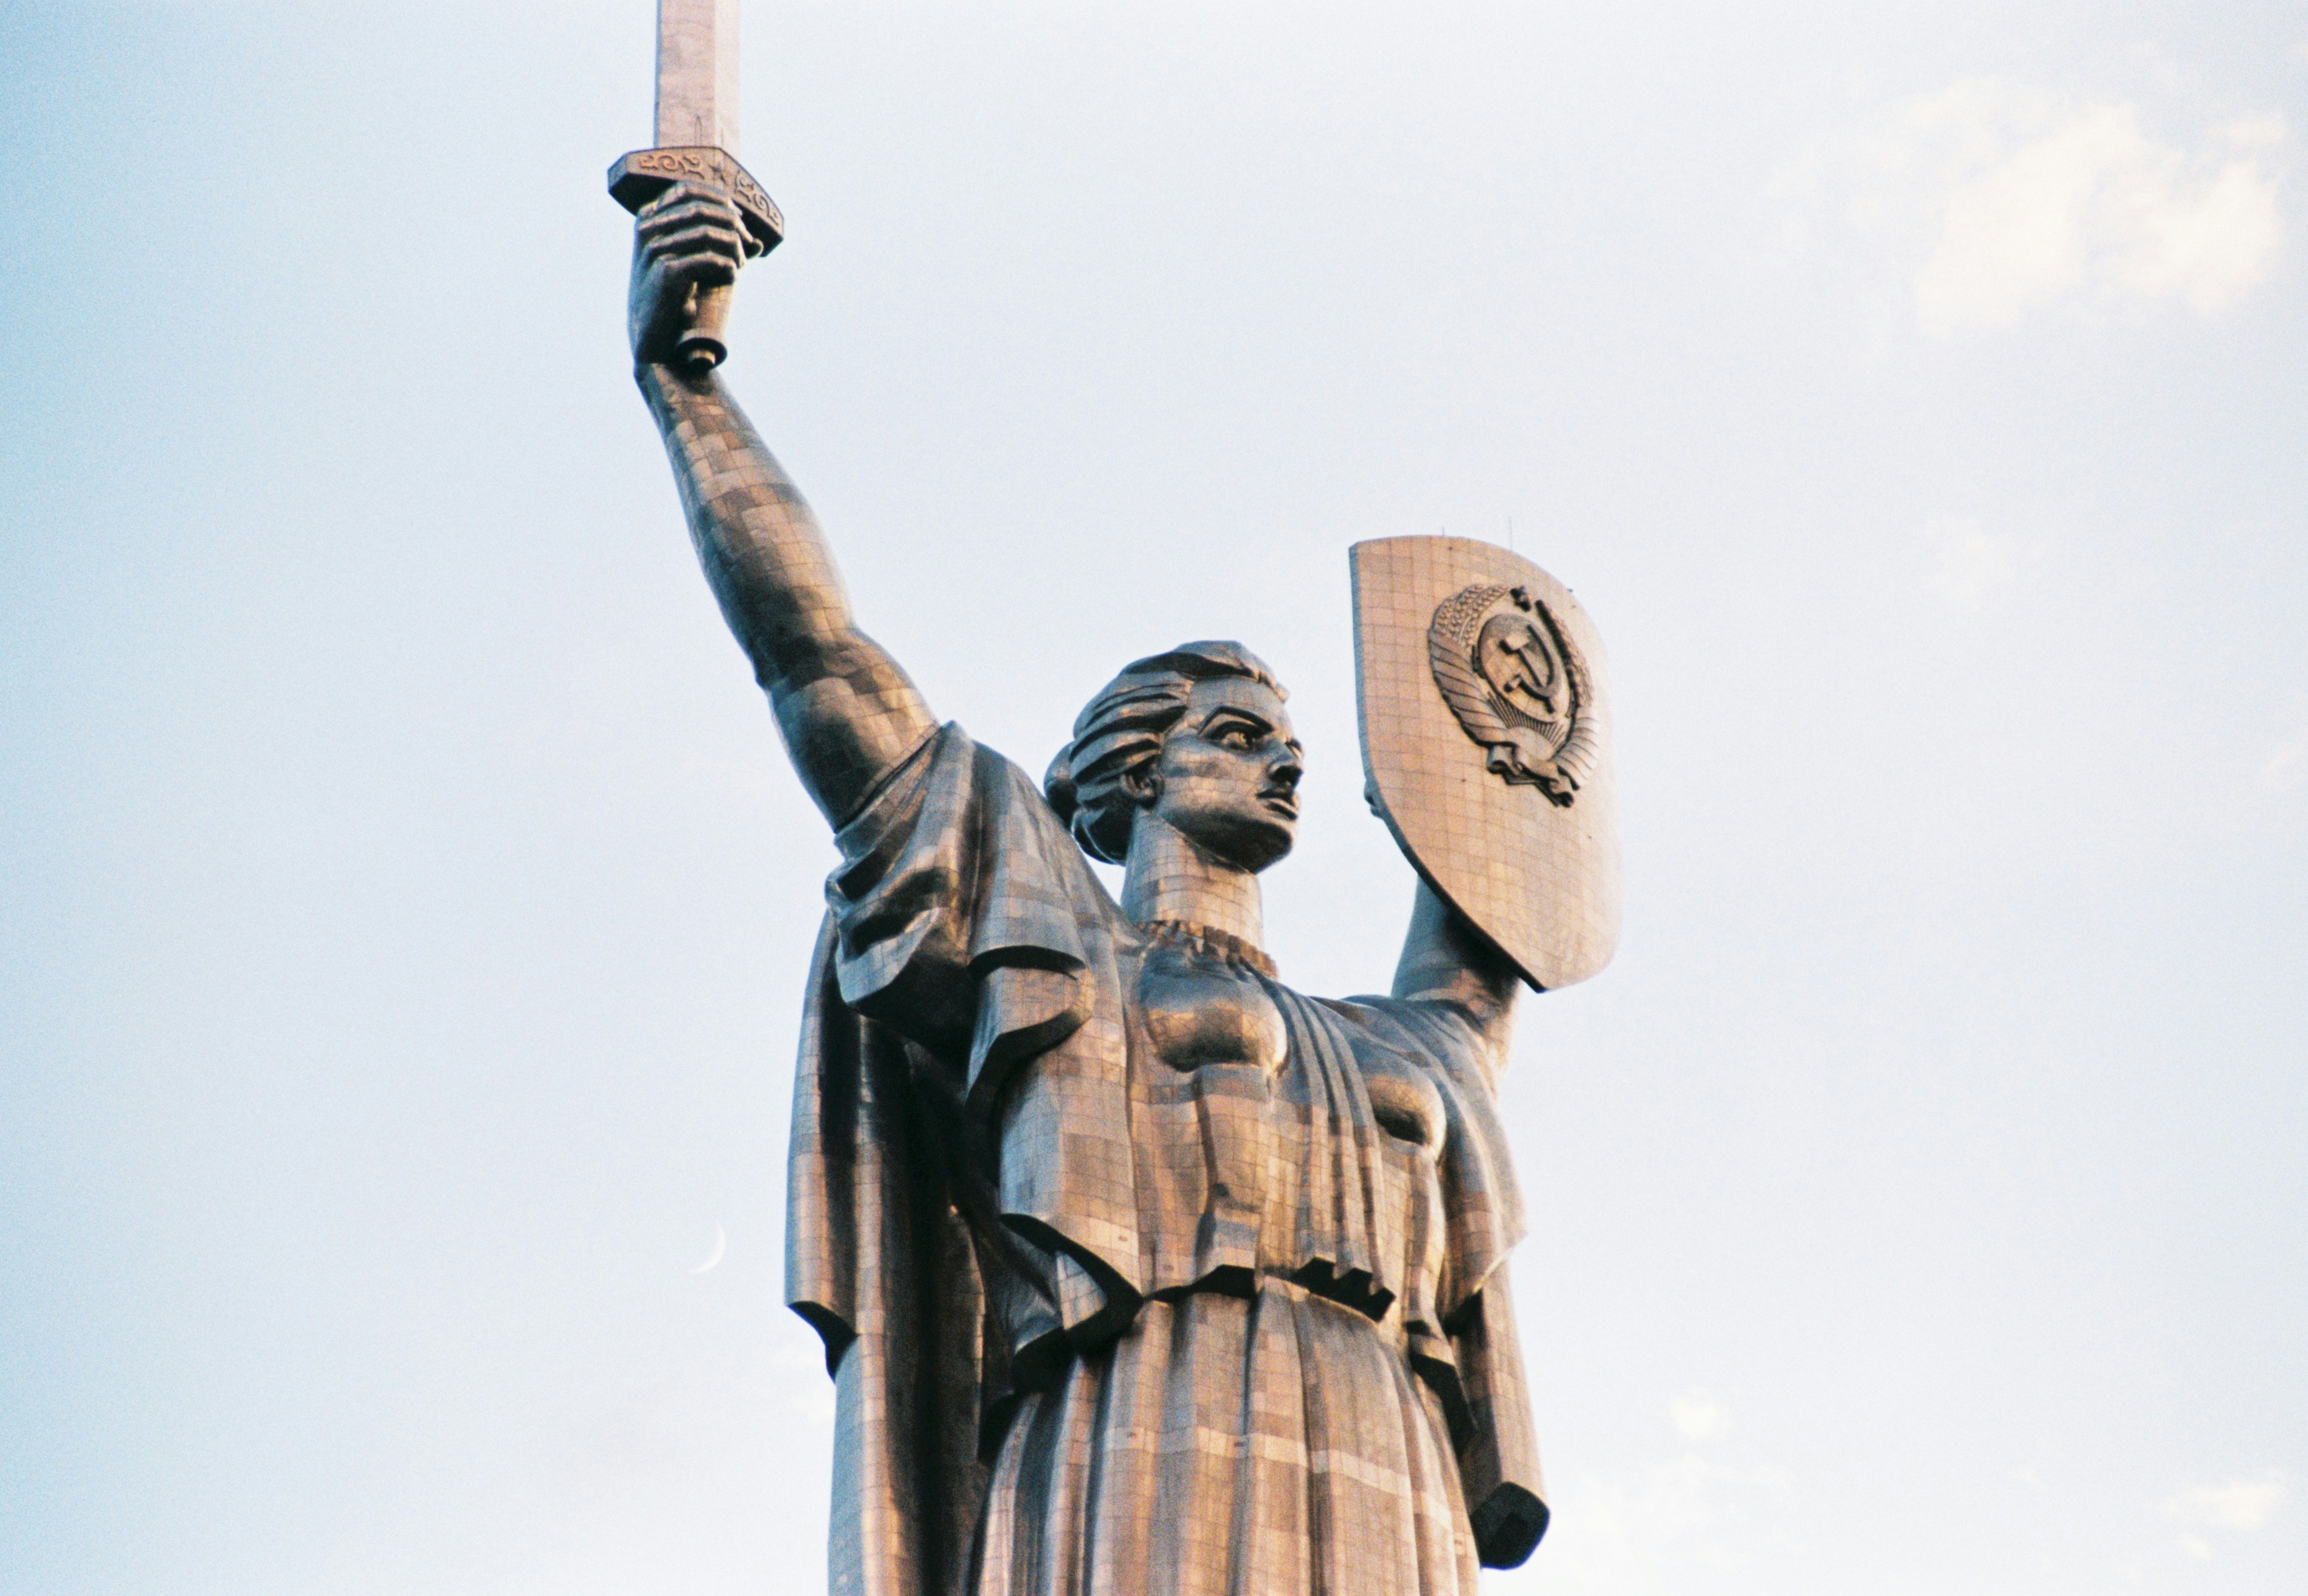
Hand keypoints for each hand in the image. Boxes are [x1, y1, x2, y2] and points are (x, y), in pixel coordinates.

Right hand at [628, 181, 756, 367]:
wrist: (654, 340)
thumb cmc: (673, 301)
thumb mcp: (692, 267)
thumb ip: (719, 250)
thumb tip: (758, 242)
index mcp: (648, 221)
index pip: (687, 190)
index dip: (718, 199)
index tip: (739, 219)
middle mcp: (648, 231)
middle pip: (701, 208)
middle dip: (731, 223)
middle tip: (747, 243)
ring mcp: (654, 250)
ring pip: (708, 232)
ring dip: (733, 247)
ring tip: (741, 263)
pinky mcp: (666, 273)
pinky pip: (708, 258)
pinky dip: (727, 266)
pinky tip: (732, 276)